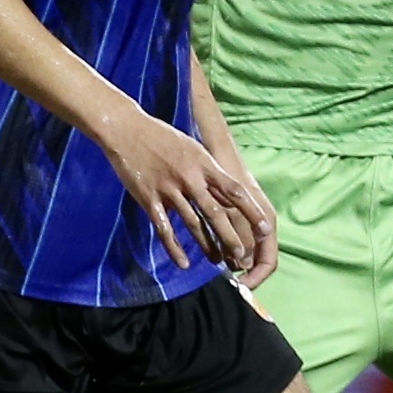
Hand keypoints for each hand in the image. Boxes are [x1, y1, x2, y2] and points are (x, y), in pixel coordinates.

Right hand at [99, 109, 274, 273]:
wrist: (127, 129)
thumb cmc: (163, 138)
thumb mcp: (193, 149)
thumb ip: (210, 173)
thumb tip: (230, 197)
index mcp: (203, 163)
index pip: (234, 191)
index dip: (251, 212)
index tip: (265, 229)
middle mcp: (189, 177)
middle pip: (216, 212)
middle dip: (230, 236)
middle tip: (242, 255)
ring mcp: (168, 189)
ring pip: (193, 224)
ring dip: (207, 245)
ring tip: (218, 261)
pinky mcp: (148, 199)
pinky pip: (164, 229)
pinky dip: (175, 248)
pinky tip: (184, 263)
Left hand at [208, 142, 278, 288]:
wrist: (218, 151)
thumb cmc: (226, 177)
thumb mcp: (231, 208)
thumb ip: (239, 235)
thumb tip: (242, 262)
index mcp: (266, 224)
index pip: (268, 262)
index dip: (256, 278)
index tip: (240, 286)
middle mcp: (261, 225)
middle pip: (257, 260)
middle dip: (244, 273)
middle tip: (227, 281)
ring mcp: (249, 221)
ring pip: (244, 252)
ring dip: (232, 262)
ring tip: (216, 265)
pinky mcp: (236, 216)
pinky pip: (233, 240)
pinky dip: (224, 250)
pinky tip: (210, 253)